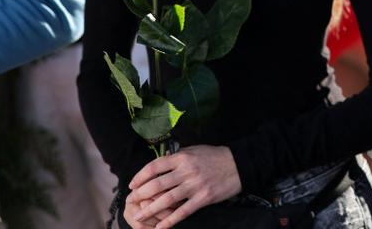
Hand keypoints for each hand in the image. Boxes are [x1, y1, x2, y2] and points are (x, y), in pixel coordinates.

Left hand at [125, 145, 242, 228]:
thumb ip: (178, 156)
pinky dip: (170, 221)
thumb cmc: (216, 156)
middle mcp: (186, 171)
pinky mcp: (204, 198)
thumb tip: (161, 162)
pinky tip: (160, 227)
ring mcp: (195, 185)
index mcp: (183, 157)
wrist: (240, 164)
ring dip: (150, 210)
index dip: (140, 176)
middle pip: (156, 185)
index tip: (132, 185)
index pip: (154, 167)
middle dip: (140, 195)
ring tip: (139, 217)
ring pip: (166, 199)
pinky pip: (183, 211)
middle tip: (131, 202)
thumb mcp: (195, 150)